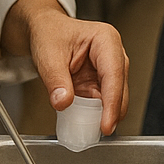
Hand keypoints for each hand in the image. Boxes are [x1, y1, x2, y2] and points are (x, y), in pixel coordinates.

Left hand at [12, 0, 129, 135]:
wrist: (43, 31)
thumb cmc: (49, 33)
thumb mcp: (48, 55)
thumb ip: (56, 80)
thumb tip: (64, 102)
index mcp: (105, 40)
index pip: (114, 75)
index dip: (112, 102)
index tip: (107, 124)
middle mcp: (112, 54)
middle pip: (119, 88)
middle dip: (112, 111)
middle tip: (100, 132)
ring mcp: (108, 68)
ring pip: (114, 97)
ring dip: (103, 113)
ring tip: (90, 129)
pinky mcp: (100, 81)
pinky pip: (101, 101)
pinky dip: (95, 113)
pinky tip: (86, 122)